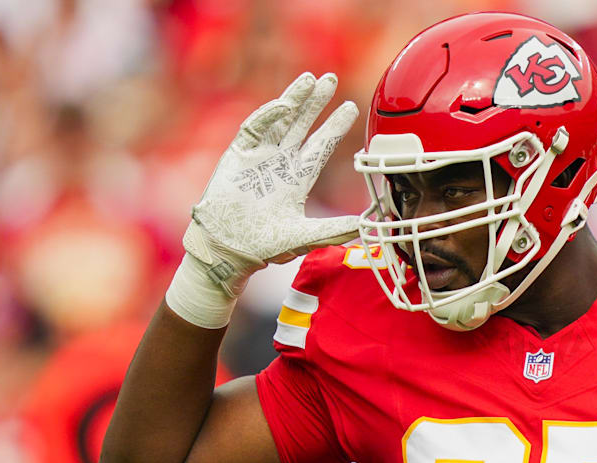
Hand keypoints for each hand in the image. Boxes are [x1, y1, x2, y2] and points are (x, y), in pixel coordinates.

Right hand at [166, 72, 358, 327]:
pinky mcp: (238, 155)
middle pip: (302, 125)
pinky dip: (269, 115)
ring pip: (280, 120)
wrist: (228, 249)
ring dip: (294, 99)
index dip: (334, 126)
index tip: (351, 107)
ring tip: (309, 79)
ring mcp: (259, 157)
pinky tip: (286, 105)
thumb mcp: (306, 236)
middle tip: (329, 79)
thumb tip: (367, 226)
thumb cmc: (264, 245)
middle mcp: (280, 162)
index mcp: (298, 178)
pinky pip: (254, 128)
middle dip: (315, 103)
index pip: (321, 145)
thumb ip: (335, 229)